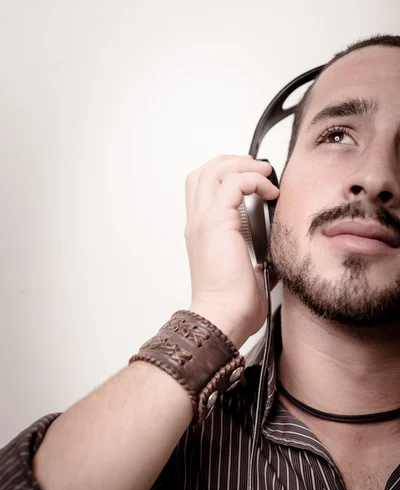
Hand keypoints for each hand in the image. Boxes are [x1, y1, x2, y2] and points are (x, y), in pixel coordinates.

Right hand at [184, 154, 279, 348]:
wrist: (224, 317)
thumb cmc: (232, 304)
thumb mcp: (246, 272)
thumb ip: (254, 256)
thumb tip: (272, 254)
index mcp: (202, 234)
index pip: (202, 189)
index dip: (225, 176)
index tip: (252, 181)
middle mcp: (198, 224)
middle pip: (203, 172)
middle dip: (232, 161)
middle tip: (257, 168)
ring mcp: (204, 221)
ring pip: (214, 170)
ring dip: (243, 165)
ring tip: (265, 173)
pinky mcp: (217, 222)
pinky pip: (234, 182)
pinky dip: (254, 180)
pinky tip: (269, 192)